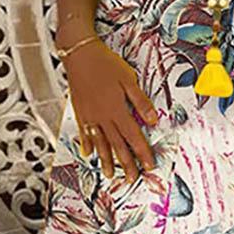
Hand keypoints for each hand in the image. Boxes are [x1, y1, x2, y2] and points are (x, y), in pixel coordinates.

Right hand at [57, 24, 157, 182]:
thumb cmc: (106, 63)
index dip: (143, 152)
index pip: (134, 136)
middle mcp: (103, 117)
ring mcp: (89, 116)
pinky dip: (87, 145)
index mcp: (117, 109)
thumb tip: (153, 120)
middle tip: (134, 178)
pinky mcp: (80, 111)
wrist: (80, 54)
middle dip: (127, 164)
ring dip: (107, 160)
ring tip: (111, 175)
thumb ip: (141, 101)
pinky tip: (88, 154)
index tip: (149, 165)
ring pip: (100, 143)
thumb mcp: (129, 79)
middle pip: (117, 145)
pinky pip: (84, 133)